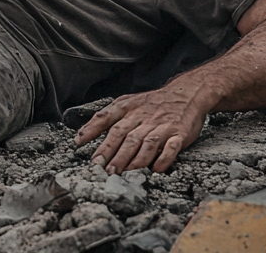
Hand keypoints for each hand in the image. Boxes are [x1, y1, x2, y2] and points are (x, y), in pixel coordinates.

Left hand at [73, 84, 206, 173]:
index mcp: (128, 108)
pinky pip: (171, 147)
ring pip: (147, 143)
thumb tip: (80, 136)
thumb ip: (104, 118)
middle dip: (113, 152)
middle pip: (126, 135)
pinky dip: (164, 158)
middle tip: (103, 168)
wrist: (186, 94)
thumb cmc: (152, 103)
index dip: (92, 130)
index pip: (107, 119)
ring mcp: (162, 125)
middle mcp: (144, 117)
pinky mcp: (179, 134)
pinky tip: (156, 169)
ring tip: (124, 172)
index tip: (79, 143)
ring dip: (135, 159)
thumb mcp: (126, 103)